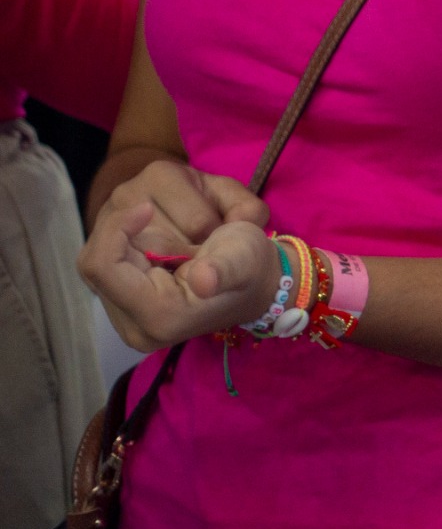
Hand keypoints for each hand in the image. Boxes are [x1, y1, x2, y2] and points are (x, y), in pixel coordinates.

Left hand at [78, 167, 278, 352]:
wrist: (254, 281)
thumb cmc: (251, 267)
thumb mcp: (246, 260)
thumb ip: (225, 270)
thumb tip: (203, 281)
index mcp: (158, 318)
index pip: (100, 266)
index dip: (117, 228)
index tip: (146, 207)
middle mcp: (130, 320)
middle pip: (100, 252)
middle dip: (139, 231)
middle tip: (184, 233)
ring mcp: (120, 309)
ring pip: (103, 245)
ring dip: (139, 230)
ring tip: (183, 237)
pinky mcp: (117, 294)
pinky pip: (107, 249)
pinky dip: (133, 234)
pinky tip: (167, 239)